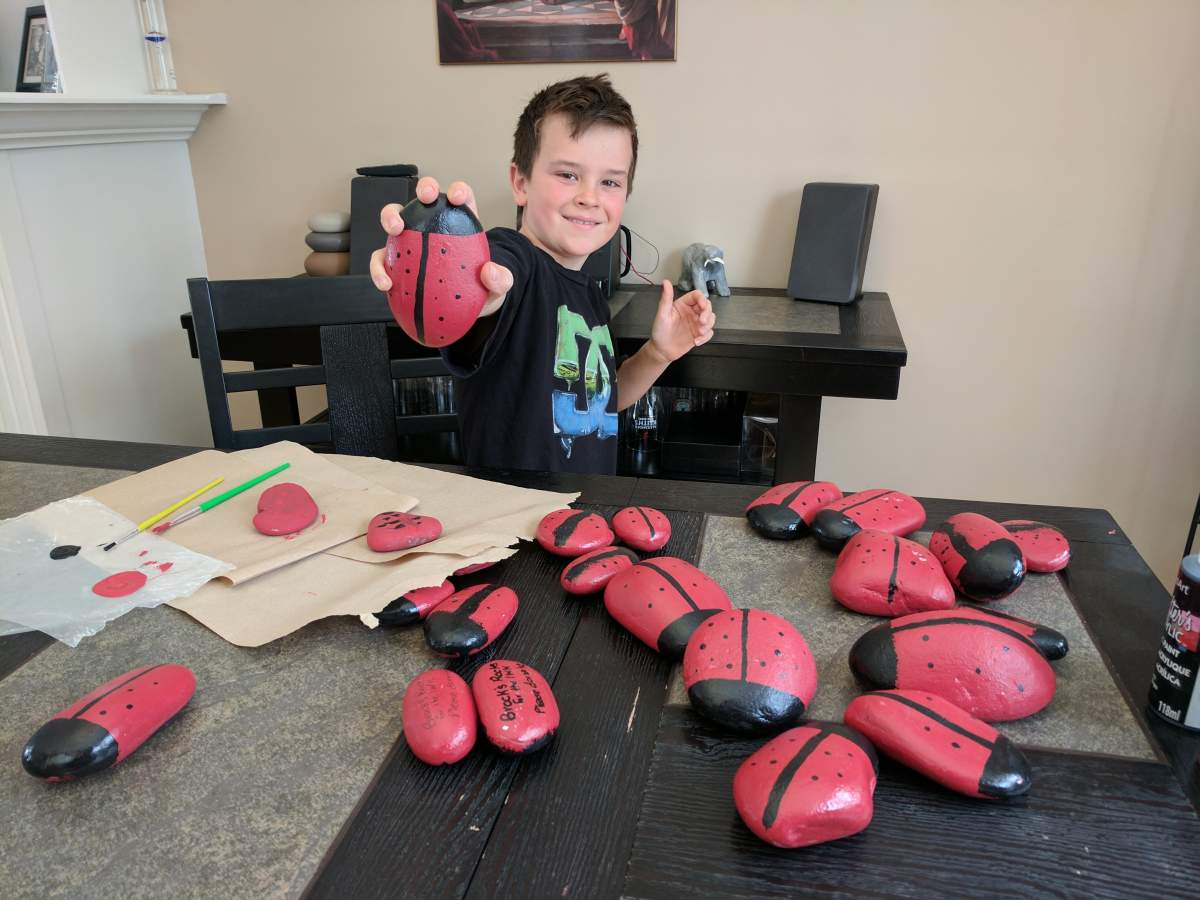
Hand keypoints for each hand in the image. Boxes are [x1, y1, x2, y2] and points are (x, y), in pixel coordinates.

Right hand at [369, 176, 511, 313]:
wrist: (463, 312)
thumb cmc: (480, 290)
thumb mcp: (498, 287)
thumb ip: (501, 280)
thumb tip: (489, 271)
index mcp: (461, 224)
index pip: (461, 198)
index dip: (458, 191)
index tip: (457, 198)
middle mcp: (433, 226)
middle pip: (426, 197)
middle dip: (424, 189)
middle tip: (425, 198)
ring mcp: (412, 243)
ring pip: (395, 218)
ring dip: (391, 216)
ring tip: (395, 229)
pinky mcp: (397, 264)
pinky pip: (382, 259)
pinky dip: (379, 268)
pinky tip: (386, 282)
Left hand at [647, 280, 715, 364]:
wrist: (662, 350)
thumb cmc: (659, 332)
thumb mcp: (662, 314)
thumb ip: (666, 298)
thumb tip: (665, 282)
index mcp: (683, 304)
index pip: (697, 296)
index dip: (702, 300)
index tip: (702, 307)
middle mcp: (691, 312)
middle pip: (707, 306)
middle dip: (707, 314)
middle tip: (702, 322)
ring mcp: (696, 322)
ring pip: (711, 318)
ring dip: (708, 325)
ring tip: (699, 333)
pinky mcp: (699, 333)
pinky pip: (709, 332)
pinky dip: (706, 337)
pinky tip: (697, 341)